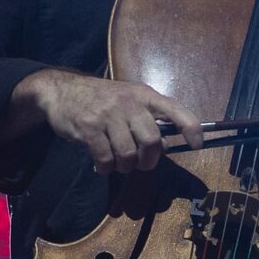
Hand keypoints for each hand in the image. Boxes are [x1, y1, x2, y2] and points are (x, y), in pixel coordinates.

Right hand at [19, 69, 203, 172]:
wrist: (62, 90)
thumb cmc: (102, 98)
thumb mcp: (129, 100)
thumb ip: (149, 120)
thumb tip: (166, 147)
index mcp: (145, 95)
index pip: (175, 110)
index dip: (191, 129)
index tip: (196, 145)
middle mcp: (129, 102)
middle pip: (151, 141)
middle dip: (148, 161)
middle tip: (141, 164)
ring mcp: (108, 114)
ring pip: (128, 154)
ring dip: (125, 166)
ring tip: (118, 163)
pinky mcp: (89, 127)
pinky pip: (105, 158)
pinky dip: (106, 168)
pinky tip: (102, 165)